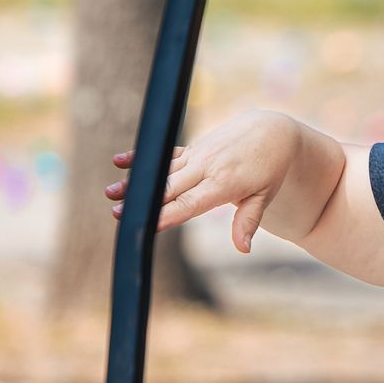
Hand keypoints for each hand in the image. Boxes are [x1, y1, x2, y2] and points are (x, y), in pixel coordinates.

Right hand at [103, 110, 301, 251]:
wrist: (273, 133)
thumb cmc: (269, 170)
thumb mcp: (265, 196)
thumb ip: (248, 221)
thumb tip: (244, 249)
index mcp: (224, 184)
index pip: (191, 203)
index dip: (168, 214)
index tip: (148, 225)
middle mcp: (207, 167)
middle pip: (170, 188)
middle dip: (144, 201)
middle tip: (118, 213)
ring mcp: (198, 156)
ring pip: (162, 171)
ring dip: (136, 182)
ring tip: (111, 193)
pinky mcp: (193, 149)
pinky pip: (166, 155)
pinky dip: (144, 158)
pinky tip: (120, 161)